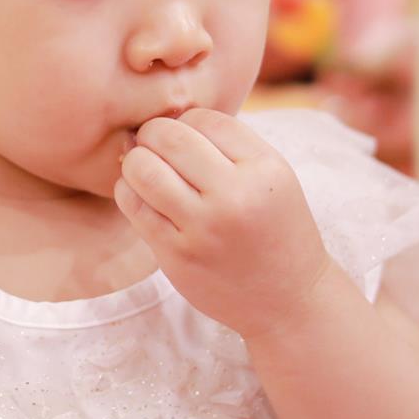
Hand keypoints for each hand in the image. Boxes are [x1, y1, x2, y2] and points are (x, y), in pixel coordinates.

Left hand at [113, 107, 331, 338]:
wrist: (289, 299)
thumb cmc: (274, 228)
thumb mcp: (272, 176)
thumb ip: (228, 144)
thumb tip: (162, 119)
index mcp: (265, 169)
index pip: (204, 119)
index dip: (187, 121)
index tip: (188, 138)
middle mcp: (235, 196)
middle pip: (169, 137)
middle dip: (153, 134)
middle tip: (155, 145)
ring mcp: (203, 229)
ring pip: (143, 168)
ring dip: (135, 161)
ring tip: (145, 168)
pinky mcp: (177, 255)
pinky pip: (134, 206)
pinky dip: (129, 191)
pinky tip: (142, 195)